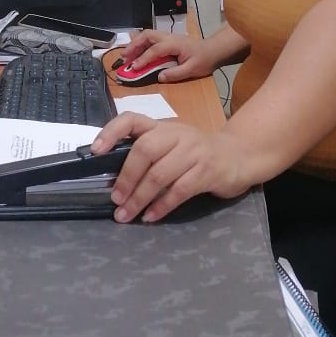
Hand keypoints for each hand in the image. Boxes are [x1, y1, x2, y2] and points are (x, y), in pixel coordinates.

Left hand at [90, 113, 251, 221]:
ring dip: (140, 198)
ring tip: (126, 215)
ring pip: (160, 174)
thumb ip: (150, 152)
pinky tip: (150, 217)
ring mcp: (195, 152)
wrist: (240, 155)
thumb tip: (115, 178)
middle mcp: (178, 134)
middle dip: (126, 177)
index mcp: (163, 126)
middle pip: (144, 150)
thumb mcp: (174, 144)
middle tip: (115, 199)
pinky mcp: (208, 171)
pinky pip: (179, 191)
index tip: (95, 151)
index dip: (112, 132)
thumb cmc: (198, 153)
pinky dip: (161, 206)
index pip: (132, 119)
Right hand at [115, 30, 215, 82]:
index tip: (134, 67)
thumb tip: (159, 77)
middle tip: (124, 57)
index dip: (144, 58)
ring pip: (148, 35)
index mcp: (175, 44)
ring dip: (136, 44)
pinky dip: (141, 44)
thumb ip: (176, 74)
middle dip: (134, 45)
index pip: (155, 50)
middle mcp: (169, 37)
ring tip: (126, 55)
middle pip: (147, 35)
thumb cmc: (204, 60)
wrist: (213, 50)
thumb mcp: (192, 70)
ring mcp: (168, 37)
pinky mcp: (168, 40)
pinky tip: (135, 51)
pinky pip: (151, 39)